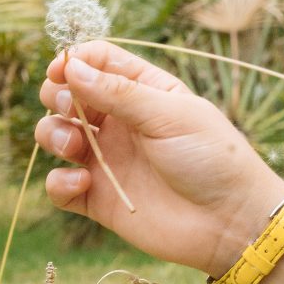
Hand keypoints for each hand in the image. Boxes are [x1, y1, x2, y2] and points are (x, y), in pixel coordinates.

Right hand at [36, 40, 283, 276]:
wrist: (230, 223)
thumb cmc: (212, 159)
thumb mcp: (170, 115)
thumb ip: (119, 93)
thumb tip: (72, 67)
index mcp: (144, 92)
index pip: (98, 62)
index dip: (75, 61)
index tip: (59, 70)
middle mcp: (121, 122)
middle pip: (68, 95)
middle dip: (57, 96)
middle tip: (68, 107)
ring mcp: (107, 159)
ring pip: (56, 136)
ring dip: (53, 134)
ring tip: (75, 147)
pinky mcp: (99, 198)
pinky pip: (59, 186)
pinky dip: (59, 182)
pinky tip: (82, 183)